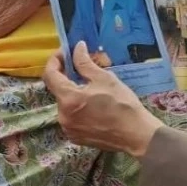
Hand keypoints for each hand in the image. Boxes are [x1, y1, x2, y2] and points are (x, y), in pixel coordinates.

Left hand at [42, 42, 161, 157]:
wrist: (136, 135)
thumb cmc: (122, 104)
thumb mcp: (105, 79)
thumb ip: (85, 63)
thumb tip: (77, 48)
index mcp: (68, 99)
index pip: (50, 75)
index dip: (55, 61)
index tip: (65, 52)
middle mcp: (62, 116)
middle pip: (58, 90)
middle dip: (67, 77)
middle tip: (82, 67)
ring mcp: (68, 129)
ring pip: (65, 104)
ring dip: (74, 93)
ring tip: (91, 88)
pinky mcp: (75, 137)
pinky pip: (71, 117)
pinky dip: (78, 108)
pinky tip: (93, 105)